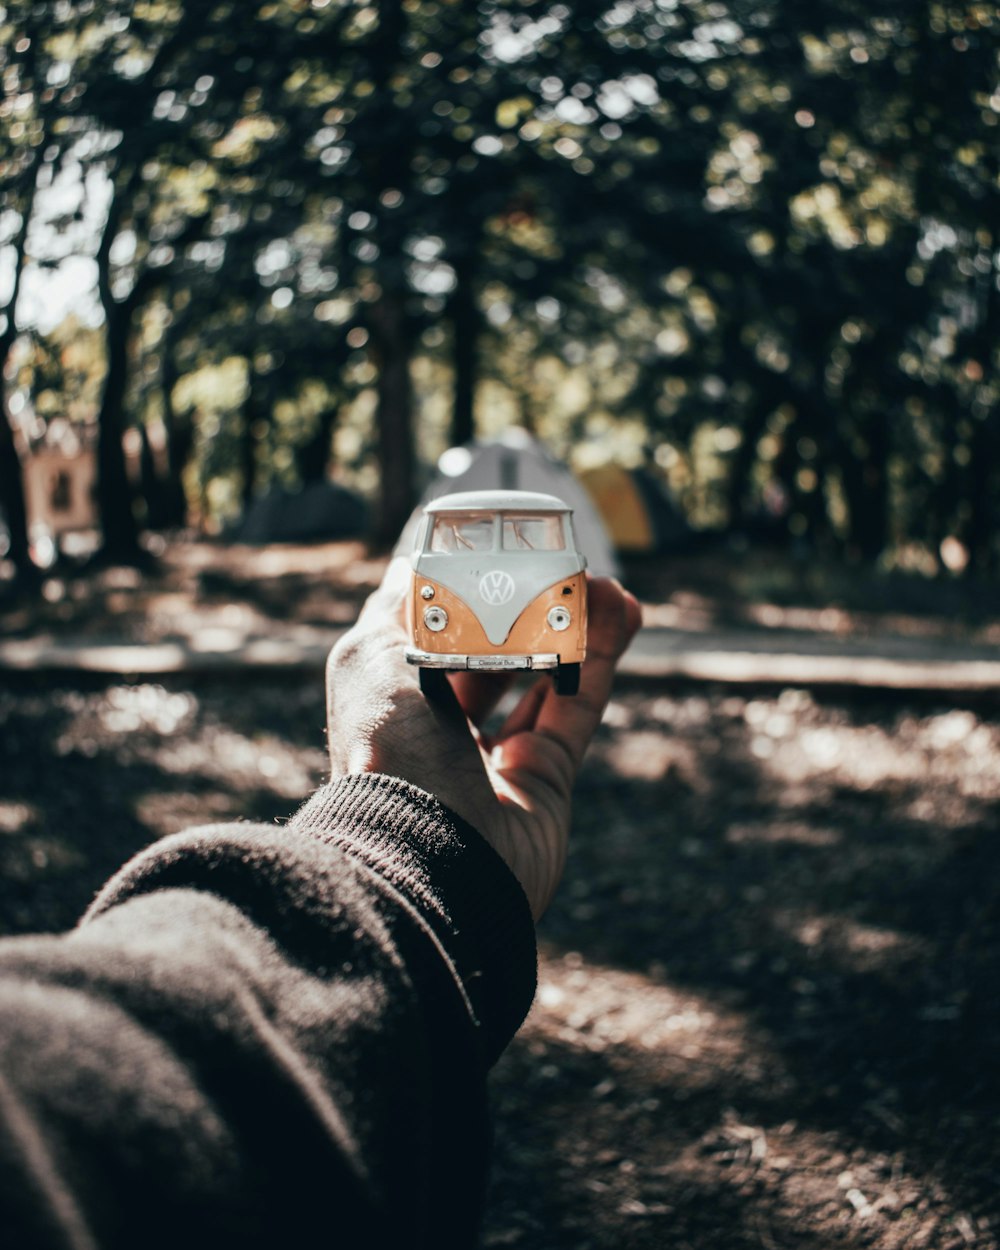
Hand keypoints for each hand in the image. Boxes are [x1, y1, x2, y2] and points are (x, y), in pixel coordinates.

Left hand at [325, 559, 641, 918]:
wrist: (429, 855)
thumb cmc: (388, 751)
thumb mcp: (369, 659)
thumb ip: (398, 609)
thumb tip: (413, 565)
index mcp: (395, 706)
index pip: (439, 641)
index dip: (473, 599)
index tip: (505, 562)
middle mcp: (443, 735)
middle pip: (498, 658)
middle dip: (531, 612)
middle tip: (564, 571)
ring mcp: (498, 762)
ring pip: (546, 679)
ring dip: (576, 628)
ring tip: (603, 584)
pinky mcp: (548, 782)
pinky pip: (579, 709)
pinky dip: (603, 659)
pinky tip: (622, 612)